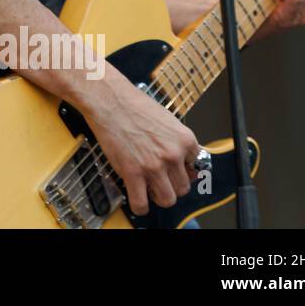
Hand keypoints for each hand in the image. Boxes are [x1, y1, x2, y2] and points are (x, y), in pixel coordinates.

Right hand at [84, 75, 201, 215]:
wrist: (109, 99)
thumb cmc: (132, 104)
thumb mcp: (166, 119)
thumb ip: (177, 141)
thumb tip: (184, 161)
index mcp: (185, 140)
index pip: (195, 168)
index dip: (183, 170)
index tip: (174, 171)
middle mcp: (173, 154)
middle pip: (183, 188)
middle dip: (171, 186)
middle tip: (160, 179)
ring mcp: (154, 166)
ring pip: (167, 199)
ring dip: (159, 197)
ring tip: (149, 188)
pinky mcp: (132, 173)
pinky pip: (142, 203)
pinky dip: (141, 206)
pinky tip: (137, 198)